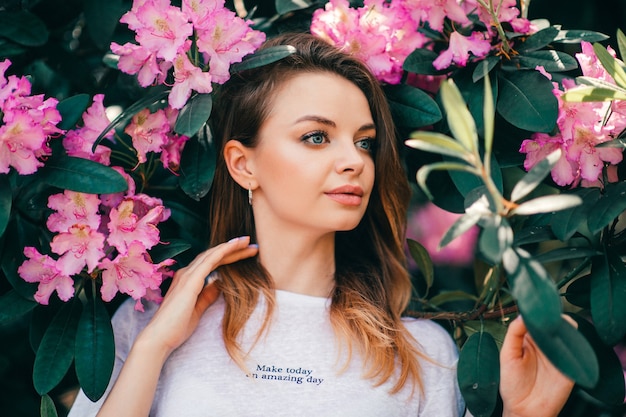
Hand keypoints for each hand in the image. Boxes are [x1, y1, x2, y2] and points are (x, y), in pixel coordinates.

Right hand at [137, 236, 258, 354]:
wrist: (159, 338)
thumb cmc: (176, 327)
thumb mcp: (198, 309)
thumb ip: (208, 295)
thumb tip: (220, 284)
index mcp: (188, 280)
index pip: (211, 263)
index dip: (228, 257)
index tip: (245, 254)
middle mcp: (186, 273)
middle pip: (214, 256)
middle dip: (233, 250)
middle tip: (252, 245)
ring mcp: (187, 275)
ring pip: (213, 254)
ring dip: (232, 247)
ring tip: (248, 242)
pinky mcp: (190, 281)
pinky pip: (210, 260)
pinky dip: (223, 250)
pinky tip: (235, 245)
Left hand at [499, 316, 574, 416]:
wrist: (524, 409)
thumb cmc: (513, 383)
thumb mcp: (507, 355)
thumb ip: (514, 334)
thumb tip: (523, 315)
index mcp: (529, 339)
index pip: (536, 320)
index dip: (538, 312)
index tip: (538, 304)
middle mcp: (545, 345)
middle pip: (553, 325)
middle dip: (553, 318)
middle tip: (551, 314)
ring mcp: (558, 355)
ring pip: (567, 336)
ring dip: (566, 328)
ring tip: (560, 325)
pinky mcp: (570, 367)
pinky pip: (576, 353)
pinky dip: (576, 345)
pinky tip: (570, 339)